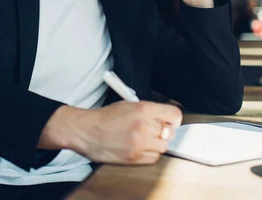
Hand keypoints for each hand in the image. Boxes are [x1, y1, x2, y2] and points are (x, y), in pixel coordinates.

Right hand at [39, 101, 181, 164]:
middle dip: (163, 132)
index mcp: (143, 109)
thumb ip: (148, 111)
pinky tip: (138, 147)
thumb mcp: (128, 104)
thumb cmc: (105, 117)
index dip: (173, 120)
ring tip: (142, 140)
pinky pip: (154, 158)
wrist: (87, 131)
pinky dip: (149, 154)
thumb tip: (165, 118)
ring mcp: (140, 142)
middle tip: (152, 131)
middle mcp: (144, 125)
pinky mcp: (135, 156)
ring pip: (163, 147)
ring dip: (156, 144)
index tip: (170, 122)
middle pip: (170, 133)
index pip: (174, 115)